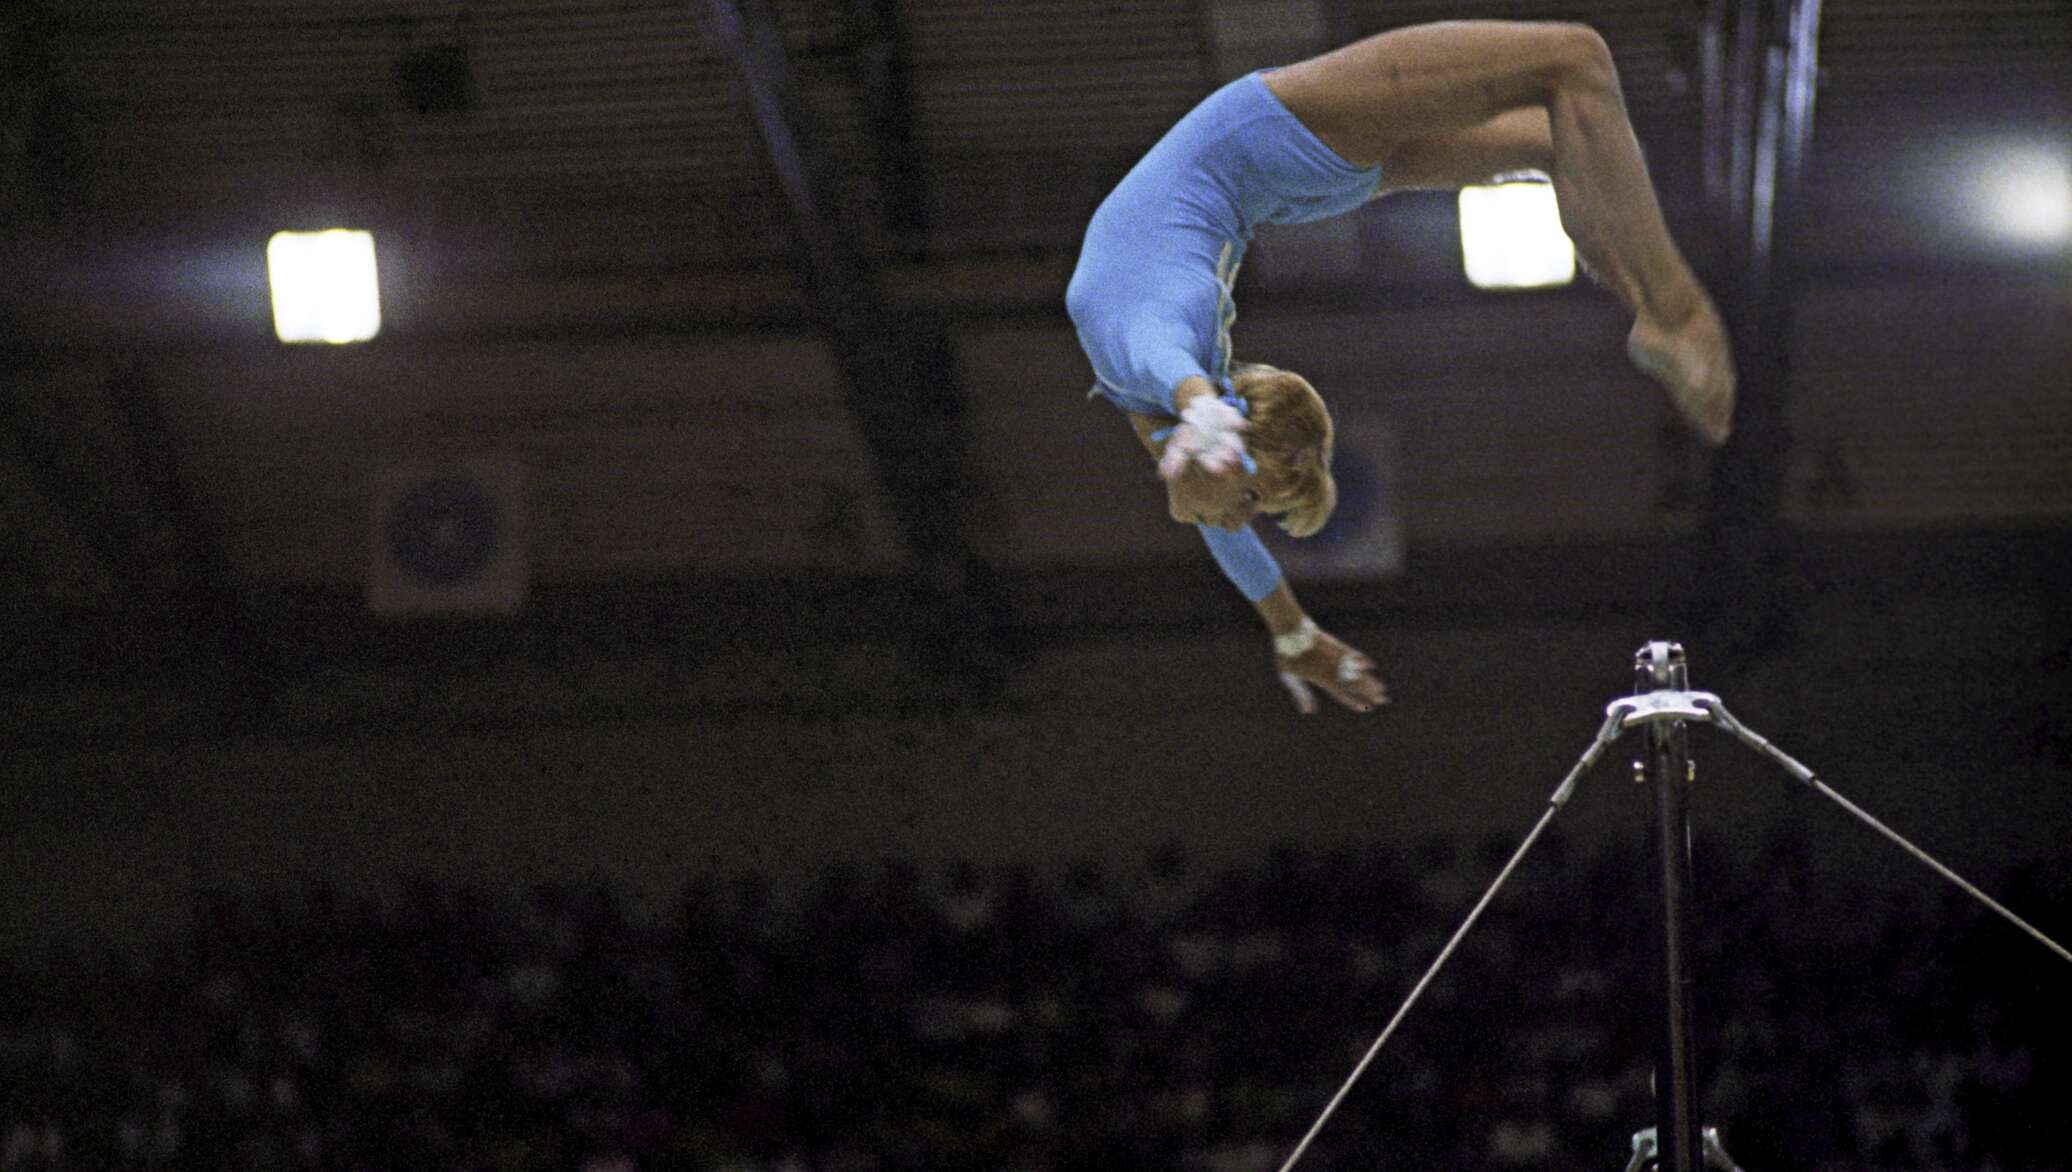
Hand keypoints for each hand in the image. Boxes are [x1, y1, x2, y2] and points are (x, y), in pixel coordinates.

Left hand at [1275, 628, 1389, 714]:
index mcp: (1321, 678)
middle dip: (1370, 693)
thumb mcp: (1289, 677)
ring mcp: (1336, 656)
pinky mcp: (1336, 645)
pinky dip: (1362, 660)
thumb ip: (1301, 694)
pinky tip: (1371, 665)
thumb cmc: (1286, 654)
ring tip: (1382, 688)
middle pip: (1355, 683)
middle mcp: (1332, 668)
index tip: (1366, 708)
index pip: (1342, 694)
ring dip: (1370, 680)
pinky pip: (1352, 654)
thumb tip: (1308, 711)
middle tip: (1384, 700)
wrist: (1290, 628)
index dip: (1355, 702)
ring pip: (1357, 671)